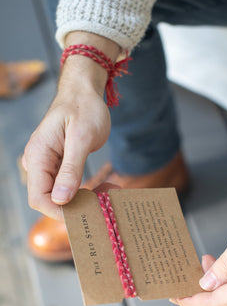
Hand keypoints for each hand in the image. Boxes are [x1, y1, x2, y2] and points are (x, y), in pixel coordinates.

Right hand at [23, 32, 119, 220]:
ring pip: (61, 196)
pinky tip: (105, 188)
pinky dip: (87, 191)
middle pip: (49, 200)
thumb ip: (71, 169)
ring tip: (109, 191)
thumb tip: (61, 199)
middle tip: (105, 200)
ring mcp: (49, 165)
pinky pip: (69, 187)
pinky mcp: (61, 165)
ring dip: (85, 200)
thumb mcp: (81, 137)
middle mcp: (39, 162)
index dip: (60, 212)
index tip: (87, 213)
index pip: (38, 197)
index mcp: (38, 156)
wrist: (85, 91)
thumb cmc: (83, 107)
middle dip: (76, 207)